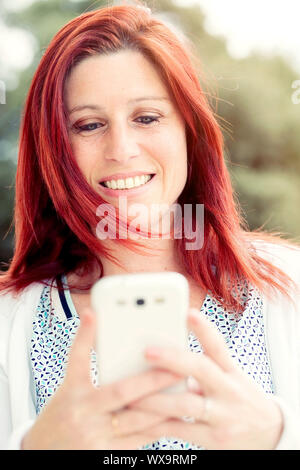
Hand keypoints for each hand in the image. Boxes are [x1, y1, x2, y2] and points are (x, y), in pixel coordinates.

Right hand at [22, 307, 181, 449]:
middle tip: (179, 366)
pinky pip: (139, 440)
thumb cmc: (62, 415)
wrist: (45, 453)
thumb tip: (104, 330)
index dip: (84, 336)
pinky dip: (158, 427)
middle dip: (154, 379)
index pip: (78, 359)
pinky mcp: (105, 454)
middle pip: (122, 391)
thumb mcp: (68, 389)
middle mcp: (82, 413)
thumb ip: (86, 365)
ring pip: (137, 419)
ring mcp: (94, 436)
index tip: (93, 314)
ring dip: (165, 405)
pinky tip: (175, 416)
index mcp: (71, 392)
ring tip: (188, 392)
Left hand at [128, 309, 283, 449]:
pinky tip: (140, 420)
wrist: (270, 435)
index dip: (204, 328)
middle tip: (146, 351)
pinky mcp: (214, 439)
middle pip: (202, 369)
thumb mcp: (230, 379)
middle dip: (173, 359)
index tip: (188, 312)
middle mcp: (229, 390)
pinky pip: (180, 430)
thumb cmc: (239, 399)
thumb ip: (204, 369)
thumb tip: (166, 356)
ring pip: (186, 404)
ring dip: (155, 399)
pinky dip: (158, 425)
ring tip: (130, 394)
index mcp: (231, 371)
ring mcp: (223, 415)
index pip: (218, 346)